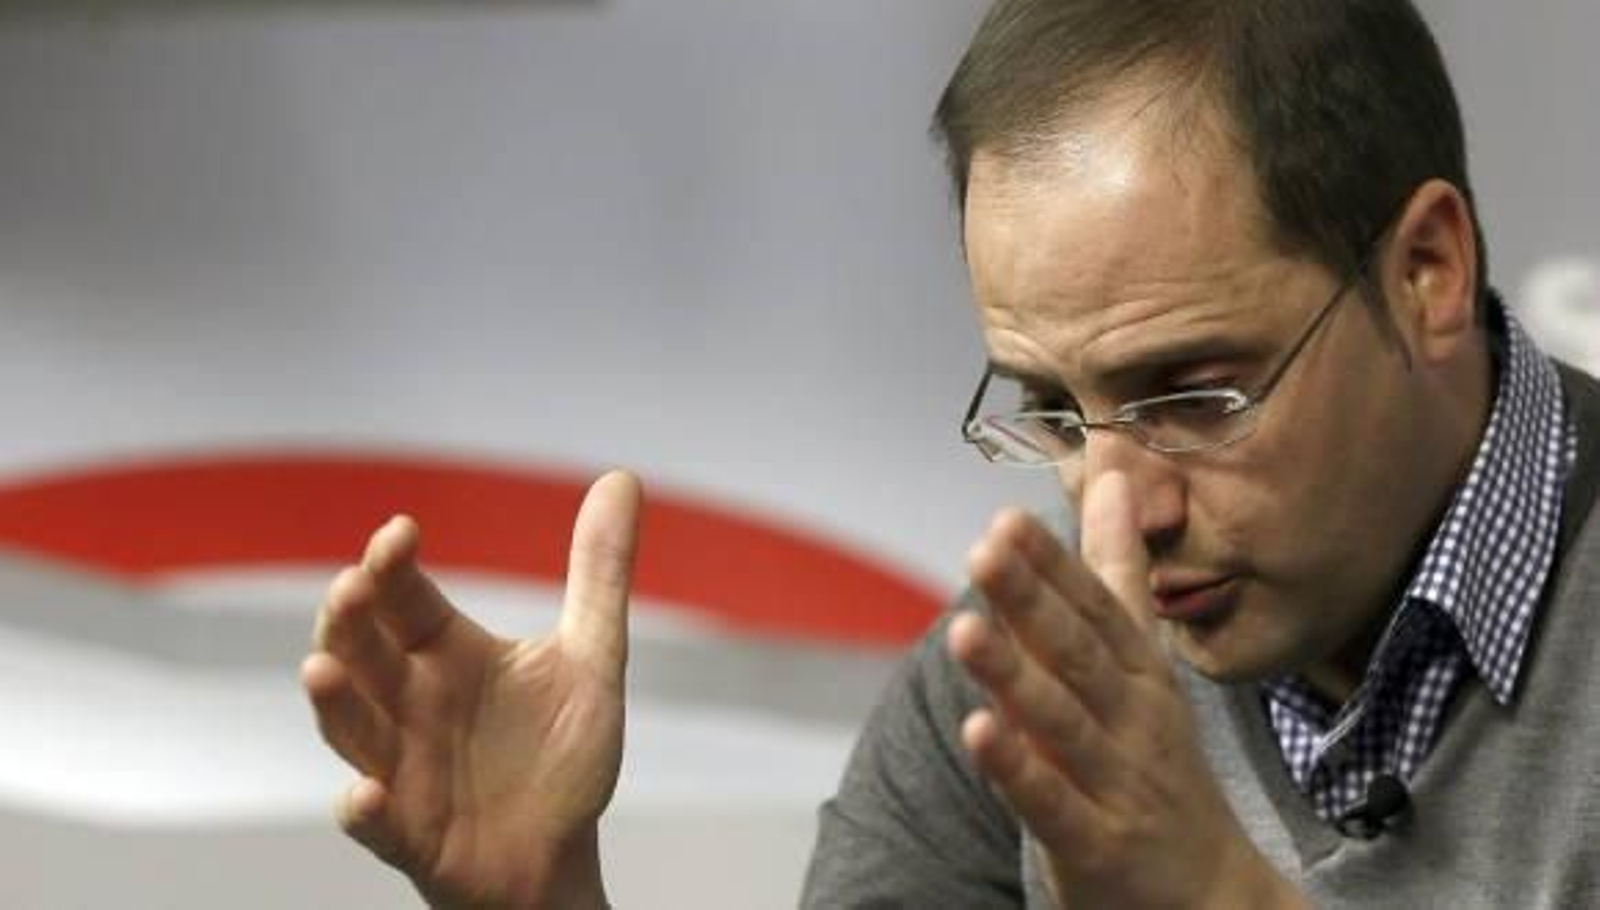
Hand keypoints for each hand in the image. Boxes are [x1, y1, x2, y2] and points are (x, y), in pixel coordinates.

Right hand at [302, 470, 642, 909]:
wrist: (562, 855)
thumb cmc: (561, 755)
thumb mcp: (592, 658)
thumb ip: (599, 573)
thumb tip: (621, 478)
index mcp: (445, 652)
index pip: (404, 597)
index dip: (393, 565)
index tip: (402, 532)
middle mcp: (410, 702)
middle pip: (361, 652)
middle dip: (349, 621)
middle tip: (352, 587)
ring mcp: (401, 767)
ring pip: (351, 729)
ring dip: (334, 703)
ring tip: (320, 672)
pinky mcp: (409, 833)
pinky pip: (375, 823)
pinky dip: (365, 810)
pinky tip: (367, 794)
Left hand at [948, 472, 1302, 908]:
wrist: (1208, 894)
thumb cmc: (1158, 761)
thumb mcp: (1143, 665)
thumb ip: (1118, 574)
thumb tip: (1111, 479)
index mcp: (1139, 674)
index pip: (1096, 609)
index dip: (1053, 566)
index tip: (1007, 520)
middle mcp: (1133, 719)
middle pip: (1079, 654)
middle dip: (1034, 601)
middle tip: (987, 552)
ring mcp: (1117, 782)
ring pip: (1062, 723)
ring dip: (1015, 677)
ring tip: (964, 632)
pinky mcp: (1096, 843)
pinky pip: (1052, 802)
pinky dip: (1018, 769)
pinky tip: (978, 732)